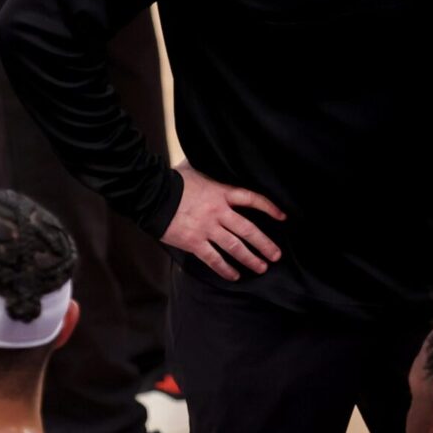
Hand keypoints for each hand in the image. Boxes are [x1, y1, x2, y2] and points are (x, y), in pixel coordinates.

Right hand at [160, 164, 286, 280]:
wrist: (151, 195)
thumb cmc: (171, 180)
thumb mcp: (194, 168)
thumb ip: (206, 168)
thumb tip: (211, 156)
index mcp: (221, 192)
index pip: (252, 199)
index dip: (269, 208)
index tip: (282, 216)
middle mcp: (218, 212)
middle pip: (248, 230)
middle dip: (264, 244)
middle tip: (276, 255)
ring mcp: (207, 228)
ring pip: (234, 247)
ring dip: (250, 259)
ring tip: (261, 267)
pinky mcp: (193, 242)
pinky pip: (213, 259)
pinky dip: (225, 269)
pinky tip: (234, 276)